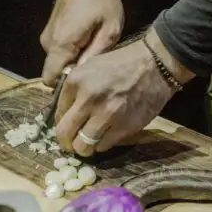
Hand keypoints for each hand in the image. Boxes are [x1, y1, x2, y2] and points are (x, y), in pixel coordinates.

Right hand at [39, 0, 123, 86]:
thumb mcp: (110, 29)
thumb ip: (96, 55)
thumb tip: (84, 77)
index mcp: (62, 43)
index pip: (51, 80)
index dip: (65, 86)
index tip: (83, 83)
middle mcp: (48, 42)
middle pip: (54, 72)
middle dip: (72, 73)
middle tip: (95, 64)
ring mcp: (47, 35)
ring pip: (57, 61)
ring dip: (72, 60)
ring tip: (93, 47)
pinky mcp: (49, 31)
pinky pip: (58, 51)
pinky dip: (70, 51)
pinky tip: (86, 39)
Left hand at [55, 29, 189, 156]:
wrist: (154, 64)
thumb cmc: (121, 64)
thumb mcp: (90, 67)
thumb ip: (74, 90)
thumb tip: (63, 114)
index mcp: (76, 82)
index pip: (57, 114)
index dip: (61, 122)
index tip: (68, 125)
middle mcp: (88, 99)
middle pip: (65, 134)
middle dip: (66, 142)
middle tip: (70, 144)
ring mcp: (107, 115)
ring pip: (83, 146)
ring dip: (84, 148)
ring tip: (88, 143)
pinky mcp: (124, 127)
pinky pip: (103, 146)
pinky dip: (102, 144)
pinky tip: (106, 136)